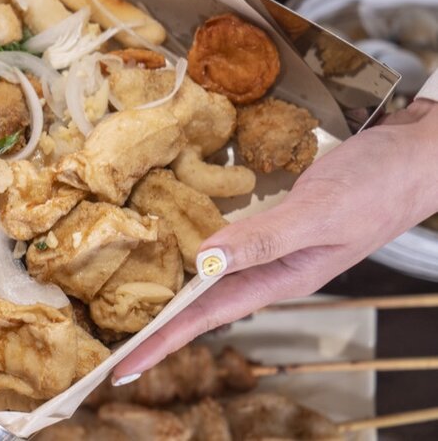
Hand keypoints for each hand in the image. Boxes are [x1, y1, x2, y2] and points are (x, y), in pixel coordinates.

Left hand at [113, 99, 437, 382]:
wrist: (417, 156)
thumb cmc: (378, 184)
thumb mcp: (321, 214)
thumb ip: (265, 239)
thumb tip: (205, 259)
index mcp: (281, 278)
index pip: (207, 316)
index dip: (164, 339)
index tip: (125, 366)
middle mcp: (273, 270)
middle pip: (203, 306)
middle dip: (159, 329)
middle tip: (115, 351)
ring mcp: (275, 249)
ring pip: (211, 280)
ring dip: (173, 298)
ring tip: (135, 314)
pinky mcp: (276, 225)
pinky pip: (226, 249)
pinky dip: (196, 258)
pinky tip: (180, 259)